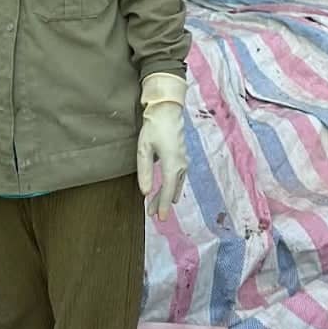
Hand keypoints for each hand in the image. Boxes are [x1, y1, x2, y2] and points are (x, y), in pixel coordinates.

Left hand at [136, 72, 188, 220]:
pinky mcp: (182, 157)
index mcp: (172, 164)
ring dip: (167, 195)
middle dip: (163, 202)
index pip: (168, 190)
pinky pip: (179, 177)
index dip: (164, 205)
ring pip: (176, 184)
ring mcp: (184, 161)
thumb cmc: (154, 127)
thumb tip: (145, 192)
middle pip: (172, 189)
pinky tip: (169, 190)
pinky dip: (172, 186)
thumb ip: (145, 171)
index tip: (161, 218)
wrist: (168, 110)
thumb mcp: (144, 149)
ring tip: (158, 206)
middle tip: (153, 215)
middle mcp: (181, 165)